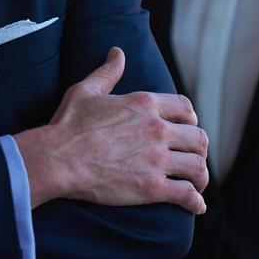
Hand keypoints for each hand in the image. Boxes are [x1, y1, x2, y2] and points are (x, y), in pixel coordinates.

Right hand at [15, 47, 208, 213]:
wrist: (58, 159)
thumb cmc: (68, 124)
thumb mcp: (86, 90)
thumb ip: (107, 72)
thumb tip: (118, 53)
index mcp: (144, 104)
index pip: (186, 107)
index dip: (190, 119)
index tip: (186, 128)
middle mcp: (157, 130)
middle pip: (199, 138)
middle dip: (199, 149)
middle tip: (192, 157)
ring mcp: (156, 160)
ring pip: (198, 167)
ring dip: (200, 176)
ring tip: (196, 183)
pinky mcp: (152, 188)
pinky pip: (187, 195)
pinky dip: (195, 202)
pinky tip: (195, 206)